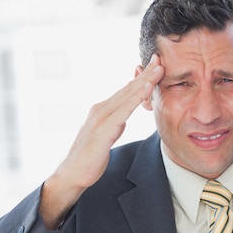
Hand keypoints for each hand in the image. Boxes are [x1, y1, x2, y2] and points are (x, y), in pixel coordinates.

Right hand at [40, 55, 164, 227]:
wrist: (72, 174)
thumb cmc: (89, 158)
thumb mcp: (106, 137)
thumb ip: (114, 125)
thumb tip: (123, 119)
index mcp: (103, 110)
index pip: (126, 91)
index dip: (141, 78)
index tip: (155, 65)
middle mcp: (100, 109)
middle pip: (127, 88)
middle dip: (145, 73)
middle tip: (160, 58)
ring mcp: (100, 118)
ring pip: (127, 96)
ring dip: (144, 81)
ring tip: (158, 68)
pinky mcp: (103, 130)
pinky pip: (123, 111)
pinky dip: (136, 98)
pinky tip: (146, 89)